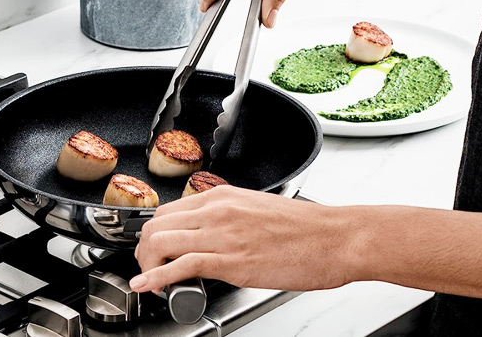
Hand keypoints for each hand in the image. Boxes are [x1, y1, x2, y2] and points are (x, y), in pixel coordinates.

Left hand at [130, 185, 352, 292]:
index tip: (154, 248)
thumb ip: (228, 219)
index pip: (168, 211)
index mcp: (222, 197)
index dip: (154, 233)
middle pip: (156, 224)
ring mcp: (222, 234)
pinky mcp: (231, 260)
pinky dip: (156, 277)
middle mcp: (216, 210)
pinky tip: (147, 285)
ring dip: (147, 264)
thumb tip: (210, 236)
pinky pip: (181, 265)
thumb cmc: (306, 228)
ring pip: (161, 242)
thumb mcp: (257, 210)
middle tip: (148, 266)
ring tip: (150, 279)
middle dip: (144, 249)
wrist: (337, 238)